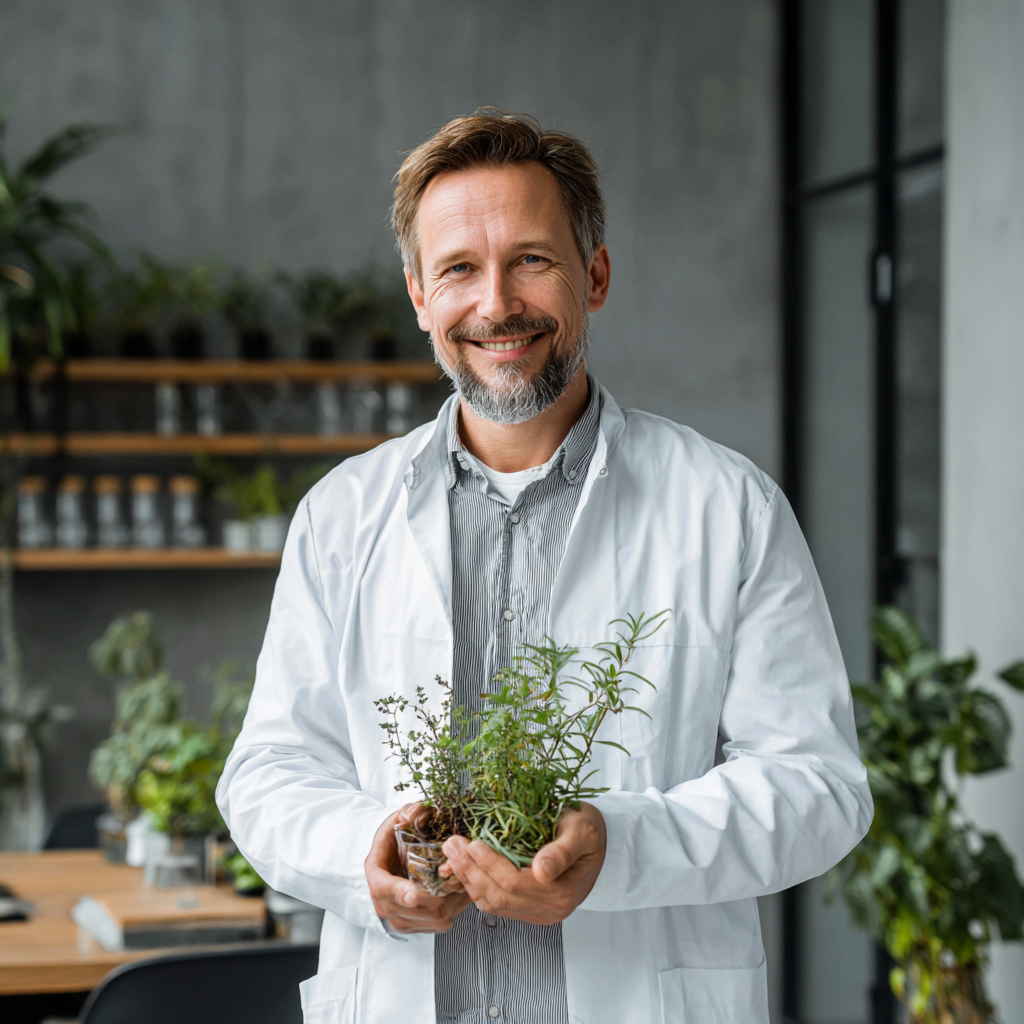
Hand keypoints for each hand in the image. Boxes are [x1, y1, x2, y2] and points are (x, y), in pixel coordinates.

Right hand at [364, 803, 469, 933]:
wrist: (391, 863)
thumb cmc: (394, 843)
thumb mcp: (396, 822)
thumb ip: (406, 814)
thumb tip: (417, 811)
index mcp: (376, 876)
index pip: (384, 889)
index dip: (399, 892)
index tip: (413, 895)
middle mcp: (385, 904)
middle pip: (416, 906)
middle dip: (442, 891)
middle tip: (460, 872)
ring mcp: (402, 919)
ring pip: (434, 916)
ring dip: (454, 898)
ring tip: (465, 877)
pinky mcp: (419, 927)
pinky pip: (443, 921)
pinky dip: (457, 906)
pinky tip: (462, 889)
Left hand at [441, 803, 605, 925]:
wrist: (599, 844)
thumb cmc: (590, 831)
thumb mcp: (582, 832)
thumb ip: (562, 851)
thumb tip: (541, 869)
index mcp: (562, 892)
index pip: (515, 882)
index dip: (488, 864)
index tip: (470, 843)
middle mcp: (550, 909)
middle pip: (499, 896)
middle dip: (471, 871)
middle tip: (451, 845)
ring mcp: (538, 913)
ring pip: (493, 904)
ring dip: (469, 880)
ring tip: (453, 856)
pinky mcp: (529, 910)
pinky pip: (497, 904)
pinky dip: (477, 888)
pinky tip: (465, 870)